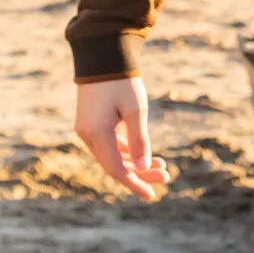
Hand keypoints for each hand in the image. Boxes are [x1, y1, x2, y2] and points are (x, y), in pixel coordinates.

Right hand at [75, 76, 170, 200]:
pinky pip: (109, 145)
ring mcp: (88, 130)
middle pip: (114, 165)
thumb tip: (142, 167)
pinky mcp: (93, 123)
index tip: (151, 195)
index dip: (134, 183)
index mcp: (96, 134)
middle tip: (165, 177)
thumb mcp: (135, 110)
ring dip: (134, 162)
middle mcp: (88, 136)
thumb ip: (138, 140)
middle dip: (140, 173)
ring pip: (112, 156)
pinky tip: (143, 155)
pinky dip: (126, 151)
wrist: (104, 57)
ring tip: (162, 166)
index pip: (116, 169)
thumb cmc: (122, 82)